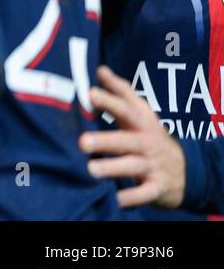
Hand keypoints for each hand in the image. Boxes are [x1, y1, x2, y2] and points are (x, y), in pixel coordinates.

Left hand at [80, 66, 184, 208]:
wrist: (186, 171)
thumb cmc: (151, 137)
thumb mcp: (142, 115)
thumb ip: (122, 92)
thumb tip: (100, 69)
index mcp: (143, 123)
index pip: (126, 108)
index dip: (109, 100)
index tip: (90, 93)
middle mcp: (148, 143)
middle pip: (128, 139)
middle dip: (106, 140)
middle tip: (82, 141)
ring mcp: (153, 166)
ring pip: (133, 166)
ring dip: (113, 168)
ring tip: (91, 169)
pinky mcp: (157, 187)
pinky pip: (145, 193)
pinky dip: (132, 197)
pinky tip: (116, 199)